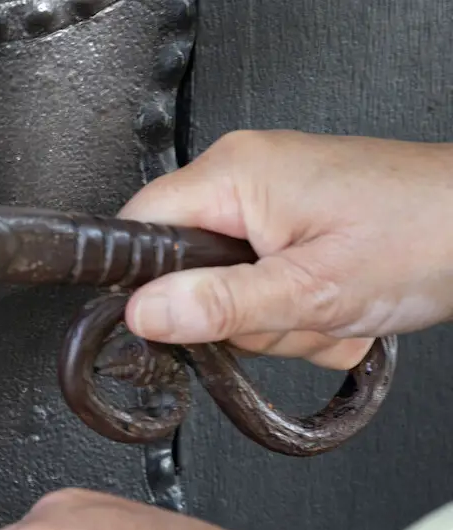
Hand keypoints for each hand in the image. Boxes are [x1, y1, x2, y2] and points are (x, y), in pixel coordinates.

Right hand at [118, 130, 452, 368]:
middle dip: (236, 317)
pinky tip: (337, 303)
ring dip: (277, 321)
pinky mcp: (292, 225)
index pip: (138, 230)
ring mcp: (271, 202)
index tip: (175, 324)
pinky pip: (263, 286)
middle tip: (289, 313)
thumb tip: (143, 313)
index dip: (144, 286)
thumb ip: (220, 306)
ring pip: (227, 292)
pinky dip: (298, 311)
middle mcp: (245, 178)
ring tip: (327, 307)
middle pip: (184, 273)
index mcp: (233, 175)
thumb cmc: (426, 233)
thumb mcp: (312, 289)